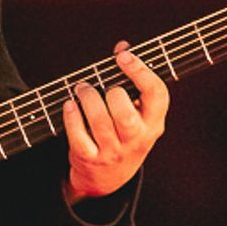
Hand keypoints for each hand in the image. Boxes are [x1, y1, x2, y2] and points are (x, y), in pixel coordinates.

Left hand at [62, 41, 167, 201]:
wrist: (109, 178)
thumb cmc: (124, 133)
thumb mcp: (137, 111)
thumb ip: (132, 78)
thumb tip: (122, 47)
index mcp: (153, 123)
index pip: (156, 95)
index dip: (141, 71)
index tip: (123, 56)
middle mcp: (136, 139)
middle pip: (125, 113)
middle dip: (111, 92)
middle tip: (99, 83)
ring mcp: (113, 151)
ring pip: (100, 122)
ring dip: (87, 99)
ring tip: (82, 89)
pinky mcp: (90, 158)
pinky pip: (78, 136)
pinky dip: (71, 117)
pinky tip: (69, 105)